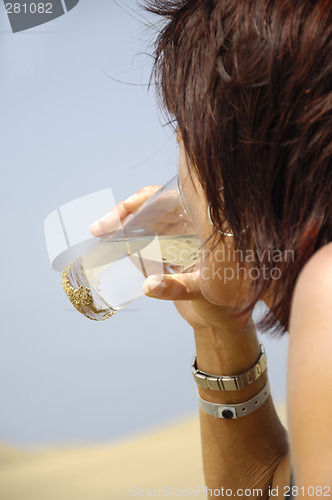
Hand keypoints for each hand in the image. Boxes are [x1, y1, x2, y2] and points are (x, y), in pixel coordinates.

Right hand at [89, 186, 251, 331]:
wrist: (225, 320)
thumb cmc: (227, 302)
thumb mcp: (206, 291)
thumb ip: (177, 287)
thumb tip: (148, 285)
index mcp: (205, 222)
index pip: (166, 199)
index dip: (138, 204)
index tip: (116, 218)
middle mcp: (193, 225)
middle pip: (152, 209)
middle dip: (126, 217)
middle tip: (101, 229)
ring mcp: (183, 238)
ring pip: (149, 225)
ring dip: (128, 232)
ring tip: (106, 238)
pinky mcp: (174, 252)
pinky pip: (150, 242)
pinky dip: (135, 246)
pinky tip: (122, 250)